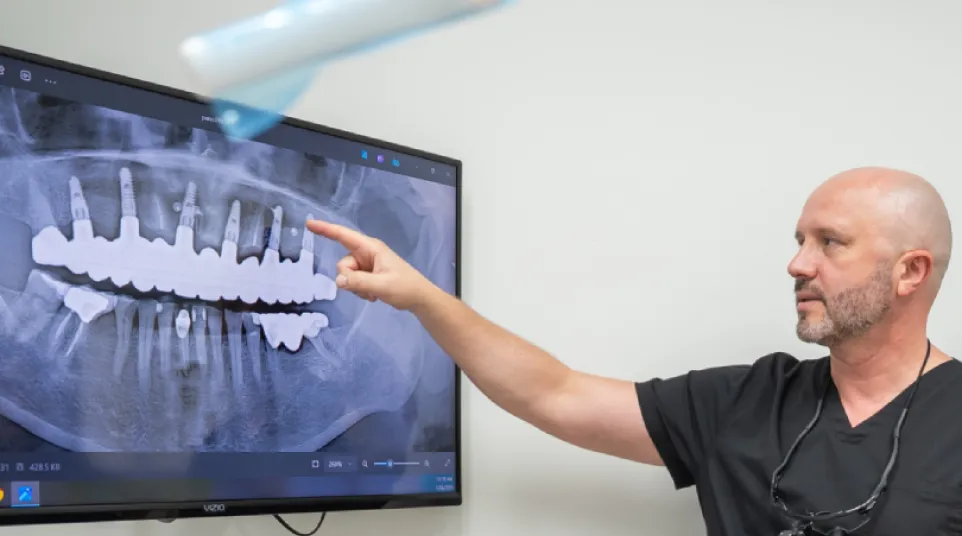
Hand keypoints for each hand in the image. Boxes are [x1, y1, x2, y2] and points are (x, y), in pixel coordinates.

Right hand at [305, 219, 436, 310]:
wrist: (419, 298)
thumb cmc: (404, 287)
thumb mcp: (381, 286)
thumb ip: (358, 283)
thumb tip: (338, 280)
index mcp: (371, 248)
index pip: (343, 235)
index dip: (325, 229)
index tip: (309, 224)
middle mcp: (366, 253)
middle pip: (343, 264)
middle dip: (349, 279)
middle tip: (368, 288)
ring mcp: (367, 264)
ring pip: (347, 275)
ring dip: (356, 287)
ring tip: (373, 292)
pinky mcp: (368, 274)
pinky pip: (353, 281)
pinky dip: (360, 290)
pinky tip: (373, 294)